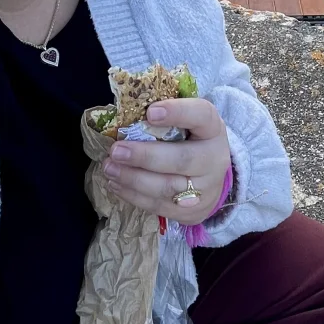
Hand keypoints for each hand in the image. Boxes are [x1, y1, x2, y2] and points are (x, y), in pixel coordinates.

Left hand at [102, 97, 230, 225]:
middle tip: (116, 150)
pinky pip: (158, 205)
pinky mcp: (190, 211)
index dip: (178, 113)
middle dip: (145, 156)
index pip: (201, 115)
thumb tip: (126, 113)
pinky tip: (116, 183)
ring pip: (167, 187)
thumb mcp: (187, 122)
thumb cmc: (190, 141)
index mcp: (213, 129)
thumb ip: (164, 116)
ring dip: (133, 178)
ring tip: (110, 168)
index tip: (150, 112)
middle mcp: (213, 159)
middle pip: (182, 159)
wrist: (210, 179)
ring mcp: (204, 189)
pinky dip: (133, 195)